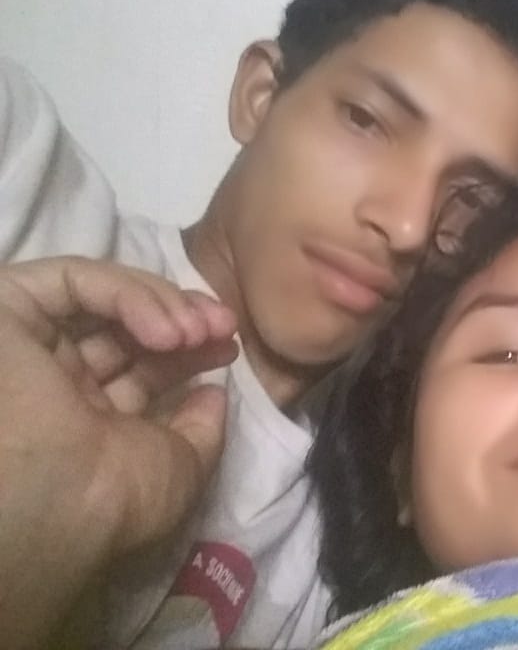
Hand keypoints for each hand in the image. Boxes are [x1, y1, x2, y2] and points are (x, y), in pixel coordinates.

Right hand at [0, 256, 237, 647]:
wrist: (39, 501)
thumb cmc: (107, 500)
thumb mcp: (176, 472)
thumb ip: (200, 430)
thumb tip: (213, 395)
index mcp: (79, 425)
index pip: (139, 371)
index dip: (188, 353)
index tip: (229, 347)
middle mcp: (49, 384)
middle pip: (124, 330)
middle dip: (184, 321)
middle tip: (223, 328)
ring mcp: (25, 346)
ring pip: (101, 299)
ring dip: (164, 306)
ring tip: (199, 331)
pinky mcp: (5, 311)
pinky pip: (72, 281)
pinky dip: (129, 294)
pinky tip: (166, 330)